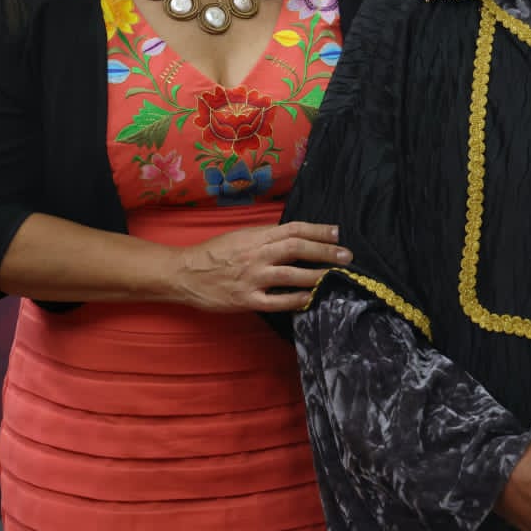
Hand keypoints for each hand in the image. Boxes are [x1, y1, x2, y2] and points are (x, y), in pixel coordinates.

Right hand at [174, 221, 350, 312]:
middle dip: (325, 251)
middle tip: (347, 255)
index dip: (318, 230)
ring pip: (291, 274)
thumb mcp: (241, 236)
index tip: (337, 233)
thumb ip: (267, 237)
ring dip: (317, 275)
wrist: (183, 273)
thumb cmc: (214, 254)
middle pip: (297, 248)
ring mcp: (251, 278)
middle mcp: (256, 255)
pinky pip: (276, 301)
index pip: (293, 229)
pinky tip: (311, 298)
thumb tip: (296, 236)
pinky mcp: (246, 300)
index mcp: (256, 237)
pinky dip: (296, 300)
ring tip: (336, 276)